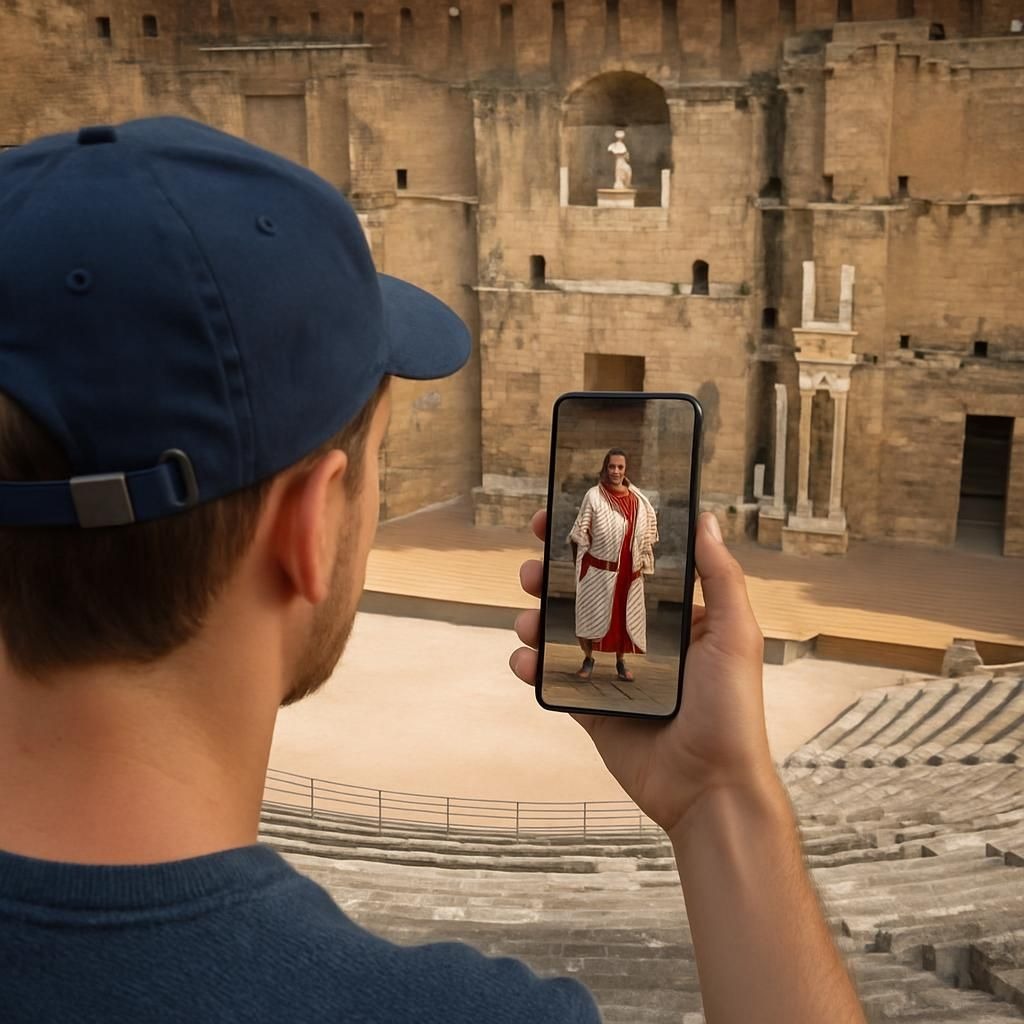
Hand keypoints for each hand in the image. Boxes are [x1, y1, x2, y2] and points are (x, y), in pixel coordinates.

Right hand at [510, 510, 775, 840]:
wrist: (709, 788)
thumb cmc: (732, 711)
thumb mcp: (734, 635)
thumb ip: (720, 577)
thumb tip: (707, 520)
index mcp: (674, 618)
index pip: (630, 567)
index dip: (600, 542)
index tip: (571, 517)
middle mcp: (640, 640)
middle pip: (587, 596)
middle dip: (555, 577)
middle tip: (534, 566)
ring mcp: (613, 673)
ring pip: (563, 634)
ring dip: (537, 618)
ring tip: (527, 617)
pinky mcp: (592, 707)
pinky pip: (555, 680)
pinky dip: (532, 666)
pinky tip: (526, 659)